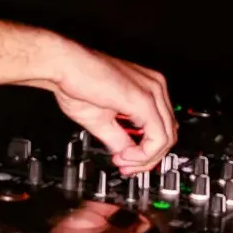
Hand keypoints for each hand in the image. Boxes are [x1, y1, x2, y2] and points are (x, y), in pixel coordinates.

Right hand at [30, 40, 178, 173]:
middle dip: (147, 159)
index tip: (126, 161)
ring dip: (145, 159)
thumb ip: (118, 138)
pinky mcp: (144, 100)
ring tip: (123, 161)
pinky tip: (125, 155)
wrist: (63, 65)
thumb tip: (126, 155)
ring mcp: (152, 92)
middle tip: (126, 166)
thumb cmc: (76, 82)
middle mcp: (155, 87)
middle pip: (168, 134)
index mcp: (148, 88)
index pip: (162, 128)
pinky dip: (144, 154)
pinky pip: (158, 138)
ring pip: (167, 138)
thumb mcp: (101, 120)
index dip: (147, 152)